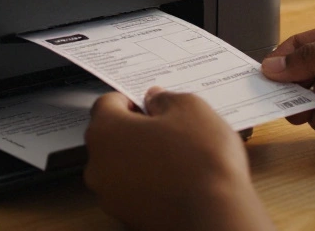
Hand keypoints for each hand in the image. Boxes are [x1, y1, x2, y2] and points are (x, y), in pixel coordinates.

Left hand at [84, 88, 274, 230]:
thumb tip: (156, 100)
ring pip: (121, 166)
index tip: (150, 105)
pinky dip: (148, 184)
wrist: (216, 214)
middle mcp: (98, 164)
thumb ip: (165, 99)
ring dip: (142, 159)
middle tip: (169, 130)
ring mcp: (110, 195)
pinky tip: (176, 181)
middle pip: (111, 136)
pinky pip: (133, 191)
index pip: (106, 103)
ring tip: (177, 159)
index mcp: (106, 130)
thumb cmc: (201, 162)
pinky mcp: (126, 217)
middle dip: (136, 131)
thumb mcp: (190, 108)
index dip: (131, 100)